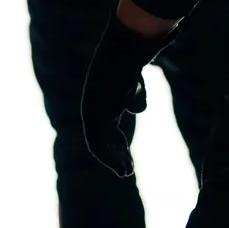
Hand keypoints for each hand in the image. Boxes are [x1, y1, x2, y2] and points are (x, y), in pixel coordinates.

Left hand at [80, 11, 161, 176]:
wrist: (121, 54)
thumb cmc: (131, 62)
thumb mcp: (135, 83)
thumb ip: (136, 97)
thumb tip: (138, 111)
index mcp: (102, 100)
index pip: (106, 126)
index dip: (117, 143)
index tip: (128, 156)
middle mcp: (92, 107)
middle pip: (102, 137)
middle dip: (115, 155)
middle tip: (127, 171)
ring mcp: (90, 112)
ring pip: (97, 145)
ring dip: (112, 161)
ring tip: (127, 173)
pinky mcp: (92, 117)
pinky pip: (96, 144)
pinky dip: (108, 159)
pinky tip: (122, 168)